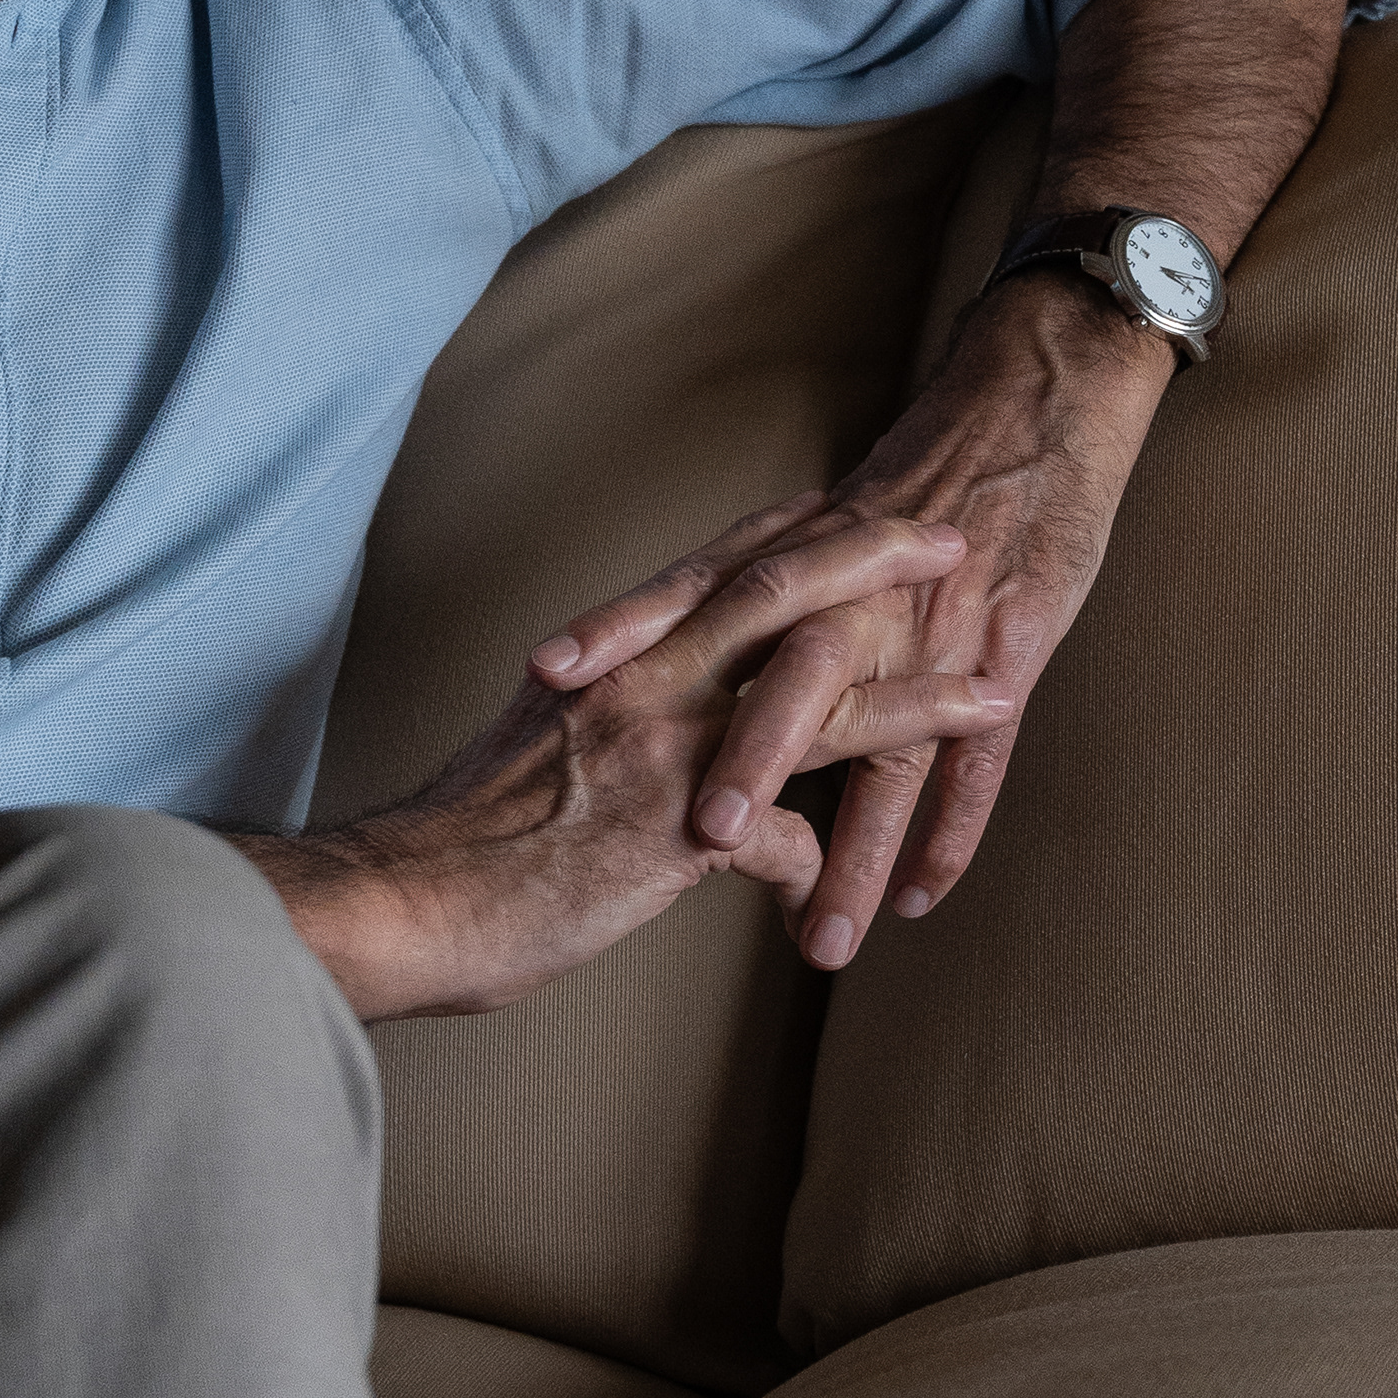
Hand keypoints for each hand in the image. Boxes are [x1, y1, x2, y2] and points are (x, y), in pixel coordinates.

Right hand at [245, 500, 1011, 1024]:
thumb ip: (611, 736)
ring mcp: (661, 751)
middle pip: (779, 594)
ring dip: (916, 691)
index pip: (714, 571)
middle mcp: (642, 684)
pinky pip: (785, 840)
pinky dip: (825, 865)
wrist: (399, 901)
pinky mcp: (673, 834)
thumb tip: (649, 747)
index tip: (845, 496)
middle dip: (873, 560)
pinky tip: (860, 893)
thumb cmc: (458, 845)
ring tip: (997, 684)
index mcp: (612, 659)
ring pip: (815, 700)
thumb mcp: (543, 760)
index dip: (789, 534)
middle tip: (948, 535)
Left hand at [525, 276, 1163, 972]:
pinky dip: (953, 834)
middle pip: (790, 676)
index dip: (624, 630)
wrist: (1032, 409)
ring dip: (855, 847)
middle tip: (692, 839)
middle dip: (744, 761)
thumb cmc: (916, 476)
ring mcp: (938, 626)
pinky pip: (980, 760)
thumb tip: (665, 654)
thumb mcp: (818, 523)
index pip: (698, 594)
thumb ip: (748, 589)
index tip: (542, 677)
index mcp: (799, 552)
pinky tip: (922, 900)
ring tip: (821, 938)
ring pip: (886, 746)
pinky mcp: (1011, 653)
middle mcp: (857, 591)